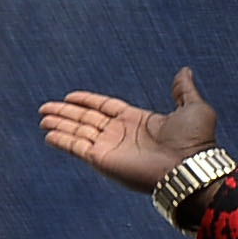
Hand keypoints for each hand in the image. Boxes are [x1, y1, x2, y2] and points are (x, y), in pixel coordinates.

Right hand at [40, 68, 218, 195]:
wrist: (190, 167)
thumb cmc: (195, 142)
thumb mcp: (193, 107)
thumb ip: (184, 90)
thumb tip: (185, 71)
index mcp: (138, 121)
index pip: (105, 108)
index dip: (87, 101)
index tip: (70, 97)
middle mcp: (121, 135)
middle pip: (86, 120)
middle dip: (65, 113)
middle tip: (45, 108)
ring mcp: (111, 148)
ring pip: (78, 132)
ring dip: (59, 124)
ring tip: (42, 118)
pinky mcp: (103, 159)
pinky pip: (77, 147)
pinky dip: (62, 140)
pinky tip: (48, 134)